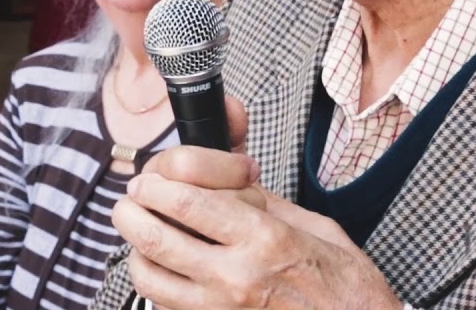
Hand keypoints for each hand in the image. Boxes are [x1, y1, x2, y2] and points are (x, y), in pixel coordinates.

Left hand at [112, 98, 401, 309]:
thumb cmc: (345, 285)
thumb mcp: (314, 227)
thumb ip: (263, 204)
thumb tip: (224, 184)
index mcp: (263, 239)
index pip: (187, 203)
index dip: (156, 185)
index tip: (149, 179)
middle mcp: (236, 276)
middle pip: (156, 237)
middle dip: (131, 212)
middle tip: (130, 201)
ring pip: (150, 276)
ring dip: (135, 249)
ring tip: (139, 233)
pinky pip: (165, 305)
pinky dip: (154, 284)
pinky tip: (162, 269)